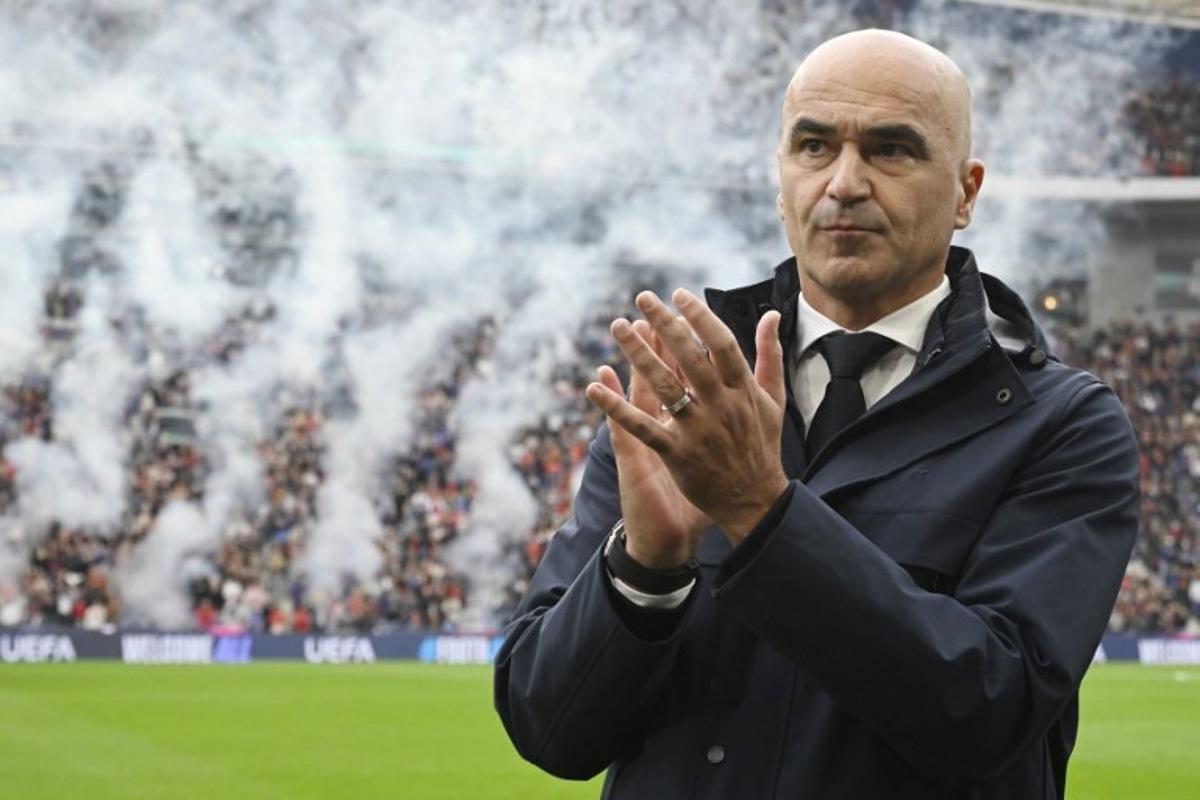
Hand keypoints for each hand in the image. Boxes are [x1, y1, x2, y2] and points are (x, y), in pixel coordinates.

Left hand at [586, 289, 789, 546]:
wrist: (755, 502)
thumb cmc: (763, 447)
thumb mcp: (773, 400)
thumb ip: (770, 355)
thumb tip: (770, 314)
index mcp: (743, 391)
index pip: (721, 344)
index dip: (700, 317)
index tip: (679, 295)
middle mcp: (721, 406)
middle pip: (690, 357)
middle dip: (665, 324)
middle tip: (642, 297)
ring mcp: (698, 430)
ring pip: (664, 385)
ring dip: (638, 354)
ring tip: (618, 327)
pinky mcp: (677, 454)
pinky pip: (642, 426)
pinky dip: (616, 407)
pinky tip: (593, 387)